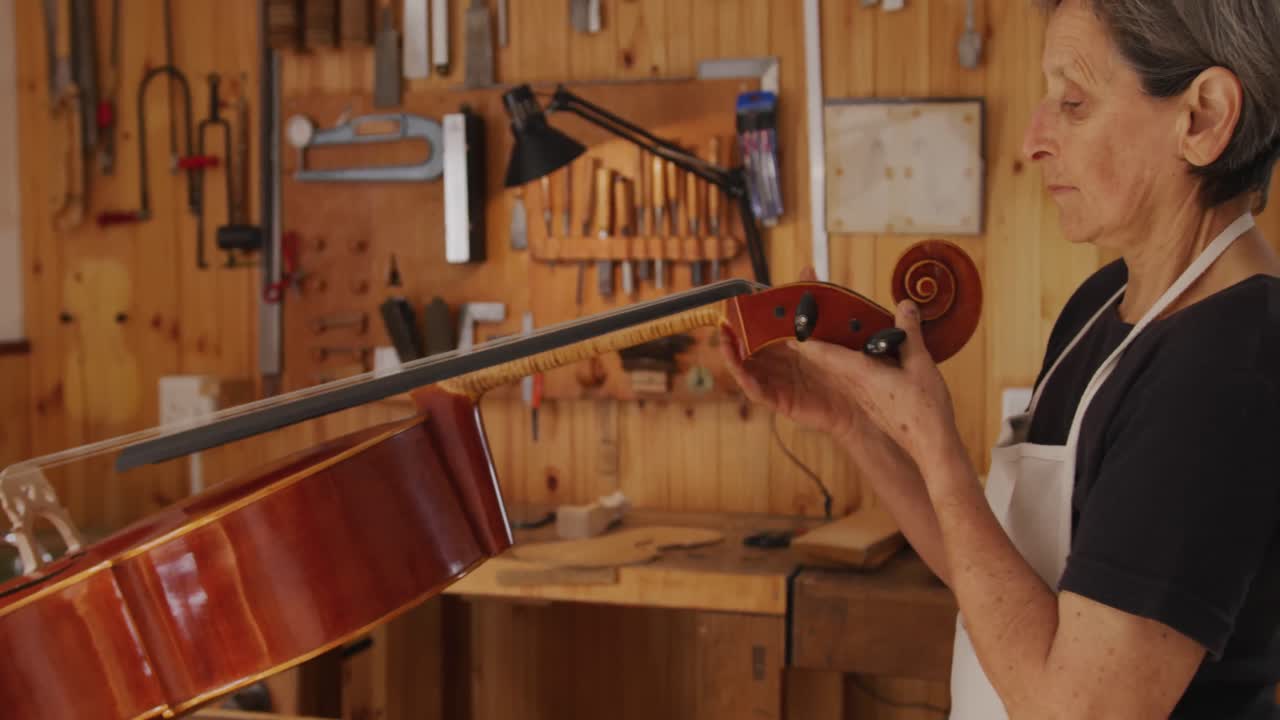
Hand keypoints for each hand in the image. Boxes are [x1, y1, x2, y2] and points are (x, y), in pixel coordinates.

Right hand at [717, 268, 888, 450]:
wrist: (866, 401)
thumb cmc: (850, 366)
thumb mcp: (832, 327)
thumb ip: (816, 300)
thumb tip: (807, 267)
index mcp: (790, 346)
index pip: (761, 329)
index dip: (746, 318)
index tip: (735, 303)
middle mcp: (781, 364)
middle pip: (749, 348)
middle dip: (734, 334)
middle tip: (724, 318)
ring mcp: (779, 383)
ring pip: (746, 369)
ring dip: (732, 355)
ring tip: (725, 338)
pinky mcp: (781, 401)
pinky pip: (757, 391)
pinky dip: (746, 379)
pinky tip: (740, 366)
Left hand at [785, 297, 961, 465]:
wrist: (930, 446)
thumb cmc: (924, 408)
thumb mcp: (920, 364)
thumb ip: (909, 333)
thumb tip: (905, 304)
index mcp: (861, 374)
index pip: (826, 354)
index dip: (807, 342)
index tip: (789, 330)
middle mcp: (855, 387)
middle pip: (828, 362)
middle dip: (813, 346)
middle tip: (798, 329)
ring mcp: (863, 398)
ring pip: (840, 372)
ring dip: (828, 357)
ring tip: (820, 339)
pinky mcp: (872, 405)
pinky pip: (854, 382)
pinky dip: (848, 368)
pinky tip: (854, 362)